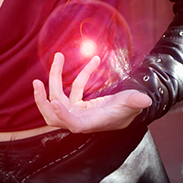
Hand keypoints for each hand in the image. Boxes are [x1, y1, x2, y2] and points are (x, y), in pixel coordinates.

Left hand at [33, 52, 151, 133]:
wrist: (128, 113)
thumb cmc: (129, 111)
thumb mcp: (132, 104)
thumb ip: (136, 101)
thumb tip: (146, 100)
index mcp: (90, 123)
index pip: (72, 124)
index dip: (62, 115)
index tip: (53, 101)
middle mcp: (80, 119)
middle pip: (53, 116)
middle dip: (42, 101)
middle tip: (36, 82)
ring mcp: (76, 112)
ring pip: (57, 98)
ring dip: (55, 78)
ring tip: (58, 58)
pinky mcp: (78, 104)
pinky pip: (74, 89)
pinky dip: (81, 75)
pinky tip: (93, 61)